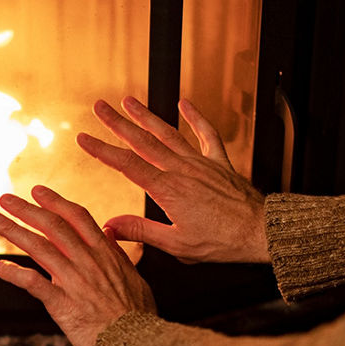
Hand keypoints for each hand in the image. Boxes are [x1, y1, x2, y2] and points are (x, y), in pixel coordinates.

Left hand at [0, 185, 155, 345]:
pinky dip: (14, 274)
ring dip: (13, 230)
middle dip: (26, 209)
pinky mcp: (63, 304)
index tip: (37, 191)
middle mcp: (88, 261)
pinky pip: (34, 283)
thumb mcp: (135, 277)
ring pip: (39, 247)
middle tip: (5, 198)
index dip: (55, 202)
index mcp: (105, 253)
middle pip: (52, 226)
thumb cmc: (137, 316)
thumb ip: (119, 253)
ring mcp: (74, 281)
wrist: (136, 343)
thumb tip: (110, 232)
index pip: (77, 217)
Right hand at [78, 97, 267, 263]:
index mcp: (168, 190)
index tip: (84, 138)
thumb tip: (110, 225)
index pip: (127, 165)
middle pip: (143, 141)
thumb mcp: (177, 245)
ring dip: (146, 116)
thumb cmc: (222, 242)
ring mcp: (201, 163)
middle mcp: (182, 170)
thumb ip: (142, 231)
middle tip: (99, 107)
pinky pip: (206, 134)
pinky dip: (195, 117)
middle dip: (118, 123)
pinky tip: (184, 103)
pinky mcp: (219, 163)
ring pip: (168, 133)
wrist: (259, 232)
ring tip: (129, 100)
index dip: (102, 150)